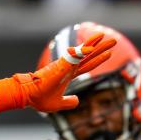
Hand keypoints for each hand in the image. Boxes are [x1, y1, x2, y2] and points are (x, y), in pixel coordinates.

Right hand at [0, 32, 116, 112]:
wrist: (27, 96)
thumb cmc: (39, 99)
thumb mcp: (58, 104)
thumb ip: (69, 102)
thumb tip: (77, 100)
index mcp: (68, 75)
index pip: (88, 65)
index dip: (98, 59)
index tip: (109, 54)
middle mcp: (68, 67)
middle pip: (89, 56)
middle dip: (102, 48)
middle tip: (114, 40)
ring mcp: (65, 65)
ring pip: (84, 52)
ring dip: (96, 44)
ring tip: (106, 36)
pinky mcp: (60, 65)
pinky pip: (74, 56)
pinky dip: (83, 51)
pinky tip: (92, 48)